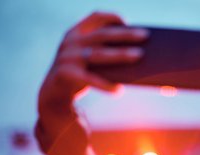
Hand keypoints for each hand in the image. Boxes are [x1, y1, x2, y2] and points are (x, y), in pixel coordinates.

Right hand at [37, 11, 147, 125]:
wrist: (54, 93)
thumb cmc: (80, 72)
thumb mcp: (87, 57)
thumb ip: (104, 50)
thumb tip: (139, 55)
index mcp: (76, 32)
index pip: (95, 17)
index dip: (112, 17)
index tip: (128, 22)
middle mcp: (71, 41)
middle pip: (102, 35)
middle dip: (125, 34)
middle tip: (145, 36)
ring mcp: (67, 57)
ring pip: (98, 54)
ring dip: (119, 54)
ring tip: (139, 56)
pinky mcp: (65, 74)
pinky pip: (89, 79)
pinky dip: (104, 84)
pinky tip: (119, 90)